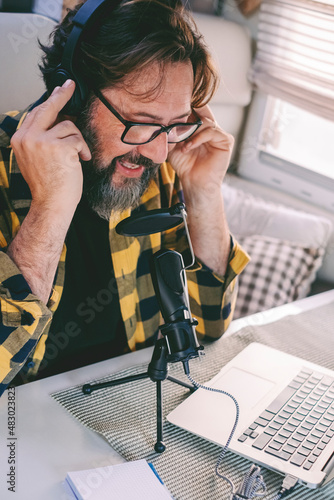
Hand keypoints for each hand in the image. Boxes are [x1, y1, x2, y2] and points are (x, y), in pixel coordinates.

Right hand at [10, 80, 90, 221]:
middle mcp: (27, 137)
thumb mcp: (36, 158)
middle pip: (48, 108)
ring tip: (78, 156)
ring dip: (78, 141)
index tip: (58, 90)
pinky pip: (77, 138)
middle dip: (62, 95)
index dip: (49, 101)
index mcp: (20, 139)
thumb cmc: (48, 185)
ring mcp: (42, 141)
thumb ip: (41, 138)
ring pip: (68, 125)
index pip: (35, 113)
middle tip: (70, 86)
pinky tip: (81, 161)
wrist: (51, 204)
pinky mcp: (58, 147)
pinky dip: (83, 149)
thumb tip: (58, 119)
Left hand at [168, 105, 233, 196]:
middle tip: (176, 117)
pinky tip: (188, 147)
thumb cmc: (184, 165)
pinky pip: (212, 131)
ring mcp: (219, 134)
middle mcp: (211, 128)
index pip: (196, 109)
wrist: (193, 182)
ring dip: (191, 131)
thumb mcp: (174, 143)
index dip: (187, 105)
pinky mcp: (226, 141)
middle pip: (202, 111)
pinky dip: (198, 138)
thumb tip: (168, 113)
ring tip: (182, 144)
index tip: (173, 103)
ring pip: (205, 122)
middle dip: (188, 115)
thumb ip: (174, 128)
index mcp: (200, 127)